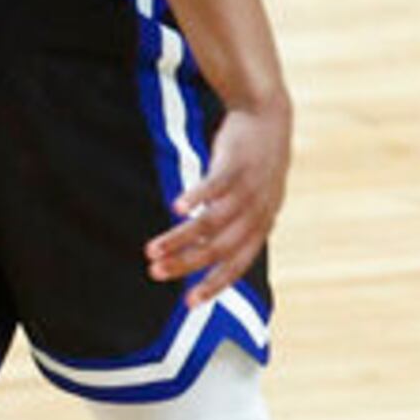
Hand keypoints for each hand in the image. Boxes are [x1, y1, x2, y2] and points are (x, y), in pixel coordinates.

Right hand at [148, 100, 288, 307]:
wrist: (267, 116)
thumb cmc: (252, 165)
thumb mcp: (252, 199)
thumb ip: (234, 226)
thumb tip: (204, 254)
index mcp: (262, 224)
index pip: (239, 263)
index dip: (215, 284)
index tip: (189, 303)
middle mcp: (258, 210)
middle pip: (221, 247)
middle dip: (188, 264)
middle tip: (155, 273)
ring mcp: (248, 187)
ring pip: (212, 221)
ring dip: (180, 238)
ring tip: (151, 250)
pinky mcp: (235, 163)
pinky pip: (215, 185)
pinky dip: (197, 197)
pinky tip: (175, 208)